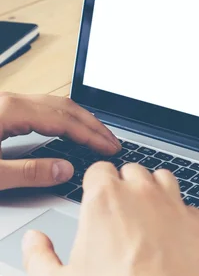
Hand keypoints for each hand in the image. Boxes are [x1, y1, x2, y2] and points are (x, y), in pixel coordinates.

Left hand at [0, 93, 119, 189]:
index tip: (109, 148)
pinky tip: (68, 130)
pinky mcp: (2, 112)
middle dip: (92, 125)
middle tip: (111, 142)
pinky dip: (63, 120)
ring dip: (79, 120)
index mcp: (11, 111)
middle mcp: (11, 102)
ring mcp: (7, 105)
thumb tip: (65, 170)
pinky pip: (42, 110)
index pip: (63, 121)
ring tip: (97, 136)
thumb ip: (28, 173)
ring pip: (54, 106)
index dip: (91, 135)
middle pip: (64, 107)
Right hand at [22, 163, 198, 275]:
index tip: (97, 196)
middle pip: (134, 171)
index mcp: (105, 200)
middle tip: (122, 210)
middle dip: (126, 185)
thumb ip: (38, 258)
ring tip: (149, 215)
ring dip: (155, 191)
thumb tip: (36, 241)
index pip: (100, 170)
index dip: (96, 182)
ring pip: (165, 180)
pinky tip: (174, 239)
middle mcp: (143, 195)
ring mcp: (176, 208)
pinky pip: (191, 209)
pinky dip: (182, 218)